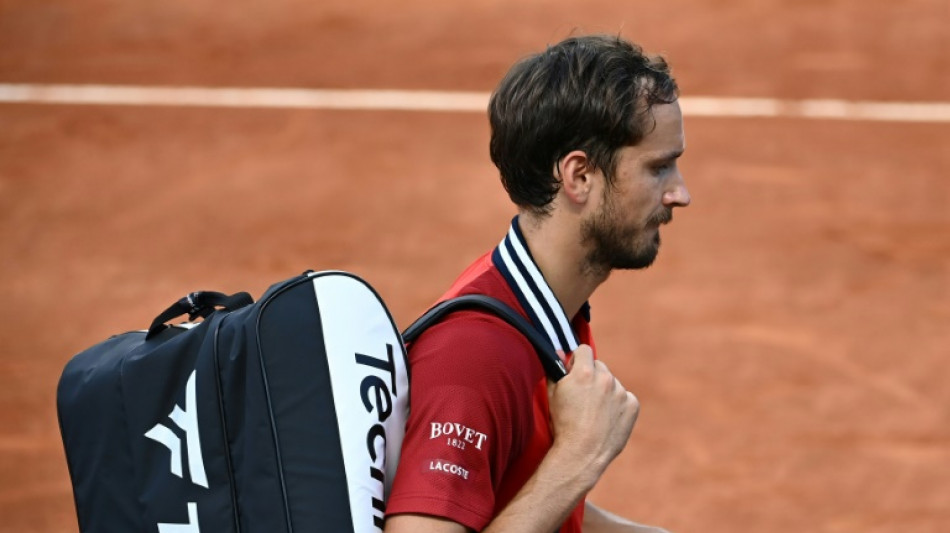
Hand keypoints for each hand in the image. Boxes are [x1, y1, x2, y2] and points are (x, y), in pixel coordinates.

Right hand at [546, 345, 638, 485]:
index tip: (574, 371)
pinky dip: (618, 405)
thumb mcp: (552, 395)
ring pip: (612, 383)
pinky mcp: (632, 405)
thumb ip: (556, 370)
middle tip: (584, 396)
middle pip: (599, 366)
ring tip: (594, 412)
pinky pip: (625, 398)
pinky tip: (607, 418)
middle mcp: (605, 378)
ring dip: (605, 390)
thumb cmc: (563, 425)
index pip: (583, 350)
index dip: (577, 360)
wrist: (582, 454)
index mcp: (584, 372)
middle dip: (592, 376)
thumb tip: (559, 351)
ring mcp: (621, 392)